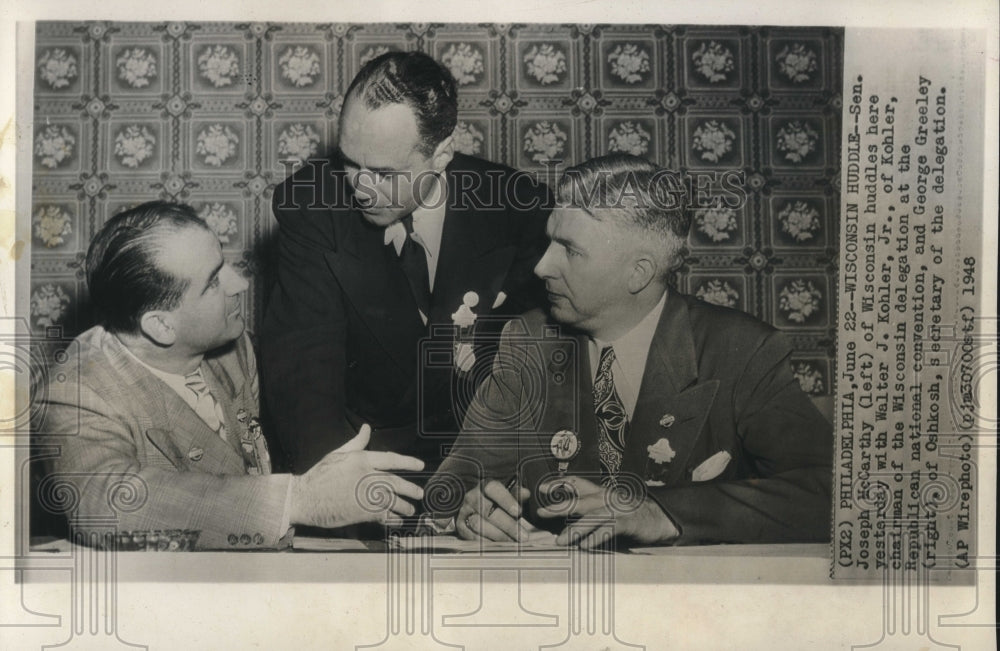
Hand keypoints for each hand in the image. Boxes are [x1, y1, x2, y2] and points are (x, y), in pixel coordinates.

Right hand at [289, 425, 424, 528]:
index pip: (391, 459)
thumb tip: (366, 428)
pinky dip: (392, 518)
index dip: (408, 462)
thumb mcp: (338, 453)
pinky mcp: (361, 511)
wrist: (305, 497)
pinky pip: (384, 515)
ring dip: (404, 506)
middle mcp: (367, 476)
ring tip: (410, 510)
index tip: (420, 465)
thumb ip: (357, 442)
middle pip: (396, 482)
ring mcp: (365, 495)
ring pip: (393, 500)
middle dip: (411, 488)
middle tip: (419, 493)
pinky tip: (397, 520)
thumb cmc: (320, 475)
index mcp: (362, 460)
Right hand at [455, 479, 549, 541]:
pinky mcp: (461, 526)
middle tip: (523, 536)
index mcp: (484, 486)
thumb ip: (516, 494)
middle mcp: (472, 497)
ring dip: (499, 536)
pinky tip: (501, 546)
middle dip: (508, 525)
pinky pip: (473, 537)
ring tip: (514, 542)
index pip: (493, 489)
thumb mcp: (507, 494)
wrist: (476, 506)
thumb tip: (526, 493)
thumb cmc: (496, 501)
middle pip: (488, 512)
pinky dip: (488, 542)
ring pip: (480, 525)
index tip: (518, 511)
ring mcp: (464, 512)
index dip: (506, 500)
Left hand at [536, 476, 678, 549]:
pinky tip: (585, 546)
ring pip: (592, 518)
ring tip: (560, 541)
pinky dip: (596, 538)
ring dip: (575, 530)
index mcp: (601, 493)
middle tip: (542, 514)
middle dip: (560, 507)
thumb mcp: (607, 509)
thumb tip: (564, 522)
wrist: (659, 519)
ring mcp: (618, 510)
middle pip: (580, 502)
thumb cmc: (629, 516)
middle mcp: (607, 498)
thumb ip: (589, 512)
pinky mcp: (628, 523)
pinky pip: (609, 530)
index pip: (577, 483)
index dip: (559, 484)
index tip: (542, 488)